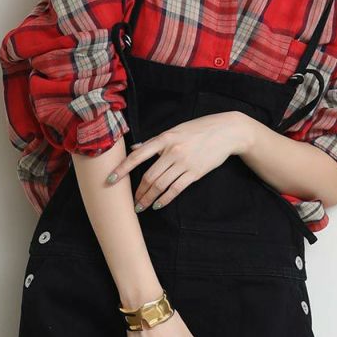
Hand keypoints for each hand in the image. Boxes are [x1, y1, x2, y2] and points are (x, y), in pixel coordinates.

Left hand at [110, 112, 252, 211]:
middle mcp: (172, 151)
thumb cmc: (199, 130)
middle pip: (149, 176)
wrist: (226, 132)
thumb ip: (154, 142)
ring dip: (148, 198)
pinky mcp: (195, 173)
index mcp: (164, 138)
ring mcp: (184, 163)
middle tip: (132, 202)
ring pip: (160, 185)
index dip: (122, 169)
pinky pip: (176, 189)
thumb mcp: (175, 130)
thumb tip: (135, 149)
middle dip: (138, 192)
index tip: (110, 180)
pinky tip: (158, 205)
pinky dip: (165, 199)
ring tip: (141, 206)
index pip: (138, 156)